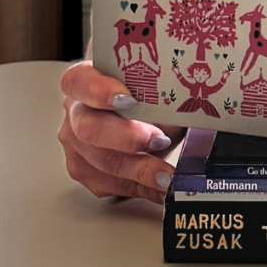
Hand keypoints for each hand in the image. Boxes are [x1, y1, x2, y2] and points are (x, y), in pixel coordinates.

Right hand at [58, 61, 183, 204]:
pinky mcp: (85, 170)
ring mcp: (76, 144)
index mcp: (85, 79)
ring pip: (100, 163)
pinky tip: (160, 186)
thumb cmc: (144, 93)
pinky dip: (139, 187)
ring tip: (167, 175)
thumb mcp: (155, 86)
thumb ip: (161, 91)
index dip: (100, 91)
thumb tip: (191, 101)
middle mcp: (75, 111)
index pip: (80, 81)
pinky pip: (108, 184)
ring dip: (139, 171)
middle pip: (88, 129)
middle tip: (160, 141)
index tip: (129, 100)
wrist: (139, 109)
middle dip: (128, 138)